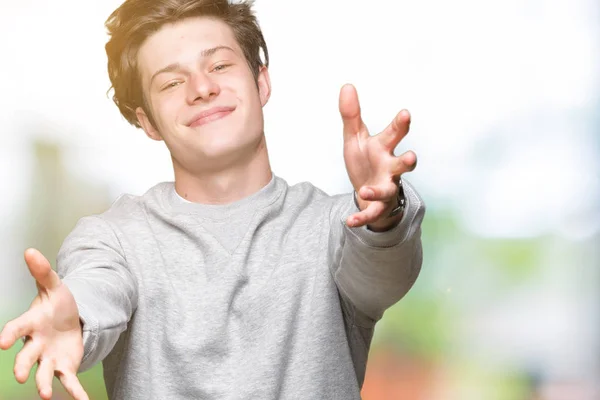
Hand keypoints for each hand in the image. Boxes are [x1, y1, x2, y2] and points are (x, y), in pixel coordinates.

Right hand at [0, 249, 88, 399]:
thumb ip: (43, 272)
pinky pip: (68, 382)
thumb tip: (31, 250)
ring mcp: (48, 359)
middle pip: (26, 357)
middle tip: (20, 376)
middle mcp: (36, 345)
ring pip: (42, 373)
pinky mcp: (63, 368)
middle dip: (23, 366)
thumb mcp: (54, 286)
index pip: (17, 329)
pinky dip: (75, 393)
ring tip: (46, 395)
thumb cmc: (58, 305)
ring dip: (43, 384)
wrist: (72, 321)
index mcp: (32, 324)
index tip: (2, 342)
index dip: (9, 335)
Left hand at [340, 84, 416, 230]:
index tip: (405, 113)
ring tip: (366, 190)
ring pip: (389, 190)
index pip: (395, 133)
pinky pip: (371, 212)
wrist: (368, 191)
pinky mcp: (377, 206)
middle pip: (403, 164)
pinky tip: (349, 221)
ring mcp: (386, 187)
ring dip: (379, 191)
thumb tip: (347, 85)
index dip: (401, 124)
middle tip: (411, 157)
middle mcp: (390, 167)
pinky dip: (361, 217)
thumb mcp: (355, 137)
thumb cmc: (365, 160)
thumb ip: (351, 114)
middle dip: (408, 161)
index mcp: (384, 147)